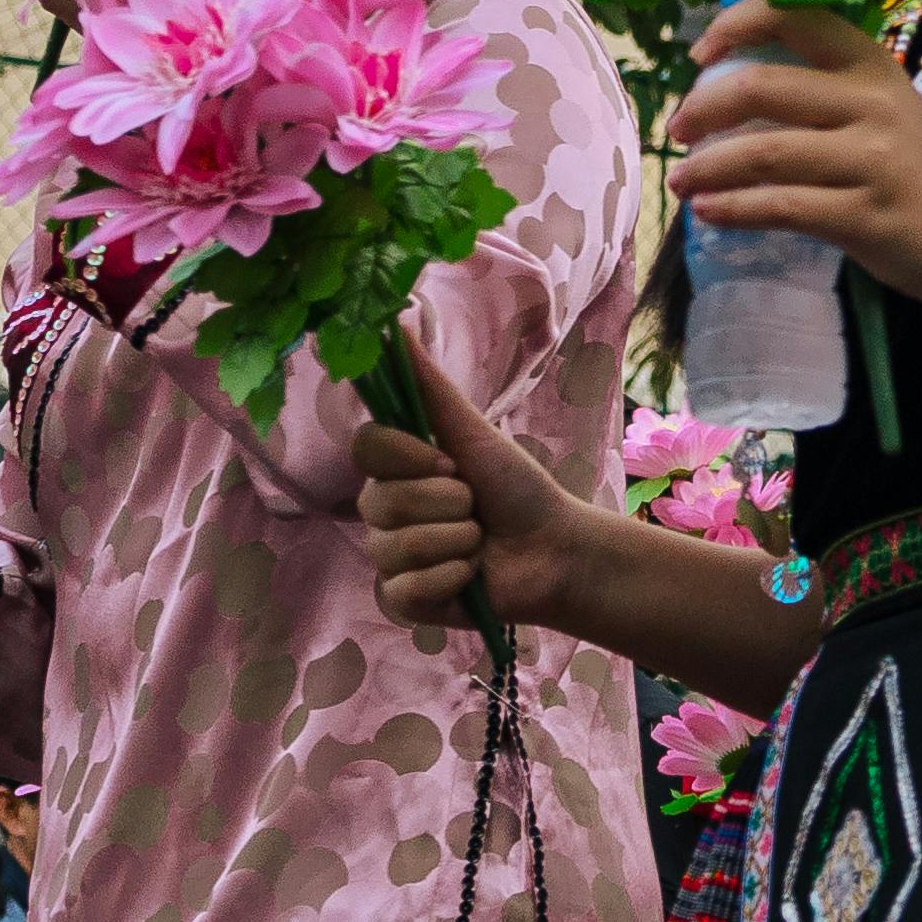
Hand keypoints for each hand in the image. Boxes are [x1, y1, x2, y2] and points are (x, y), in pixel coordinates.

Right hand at [353, 353, 585, 629]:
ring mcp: (390, 558)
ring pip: (395, 546)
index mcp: (395, 469)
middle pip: (380, 501)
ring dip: (456, 541)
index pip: (365, 447)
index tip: (450, 462)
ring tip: (480, 542)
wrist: (557, 548)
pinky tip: (471, 576)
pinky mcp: (403, 600)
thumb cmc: (518, 489)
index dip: (409, 457)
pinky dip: (450, 579)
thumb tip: (393, 321)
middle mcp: (383, 511)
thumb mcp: (474, 433)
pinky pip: (403, 589)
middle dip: (448, 503)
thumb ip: (429, 385)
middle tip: (476, 508)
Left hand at [668, 0, 921, 306]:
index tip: (699, 56)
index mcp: (871, 65)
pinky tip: (709, 213)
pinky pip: (780, 207)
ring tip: (682, 182)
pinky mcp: (865, 217)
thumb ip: (824, 90)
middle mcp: (871, 104)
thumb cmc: (921, 167)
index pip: (795, 16)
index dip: (735, 25)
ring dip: (705, 168)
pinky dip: (732, 209)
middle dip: (701, 110)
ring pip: (761, 153)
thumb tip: (728, 88)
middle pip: (762, 88)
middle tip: (678, 132)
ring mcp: (870, 162)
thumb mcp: (884, 107)